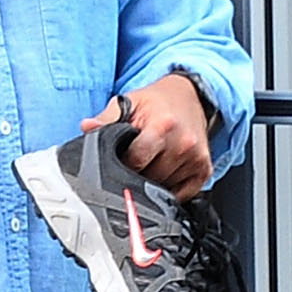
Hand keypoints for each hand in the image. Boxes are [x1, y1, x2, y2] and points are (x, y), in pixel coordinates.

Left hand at [85, 71, 212, 195]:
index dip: (122, 165)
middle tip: (136, 158)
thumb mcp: (129, 103)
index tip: (119, 160)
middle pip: (149, 180)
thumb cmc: (157, 102)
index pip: (135, 163)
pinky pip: (180, 195)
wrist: (189, 96)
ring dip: (153, 183)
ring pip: (163, 190)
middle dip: (137, 174)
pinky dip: (169, 189)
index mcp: (163, 126)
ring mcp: (196, 159)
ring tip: (153, 160)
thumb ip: (106, 119)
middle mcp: (183, 144)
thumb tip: (87, 128)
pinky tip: (165, 170)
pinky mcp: (205, 171)